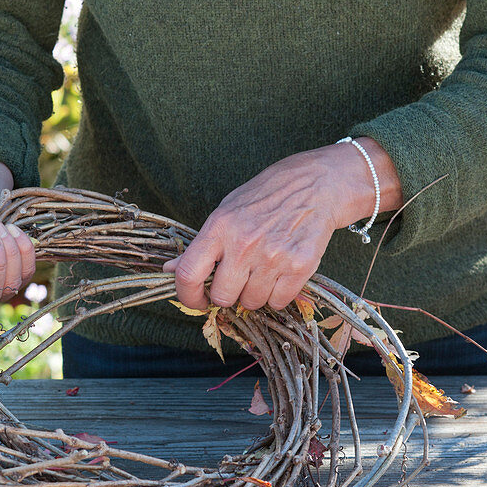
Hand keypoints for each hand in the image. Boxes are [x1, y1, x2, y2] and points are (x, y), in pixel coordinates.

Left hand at [162, 137, 400, 310]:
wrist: (316, 184)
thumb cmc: (266, 197)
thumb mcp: (226, 212)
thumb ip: (200, 244)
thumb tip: (170, 268)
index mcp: (219, 227)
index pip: (188, 274)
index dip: (188, 297)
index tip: (197, 301)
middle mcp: (244, 244)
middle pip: (222, 297)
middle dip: (228, 295)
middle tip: (238, 281)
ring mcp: (273, 257)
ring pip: (252, 302)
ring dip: (255, 295)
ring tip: (263, 271)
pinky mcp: (300, 266)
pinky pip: (278, 302)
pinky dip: (278, 296)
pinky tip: (280, 274)